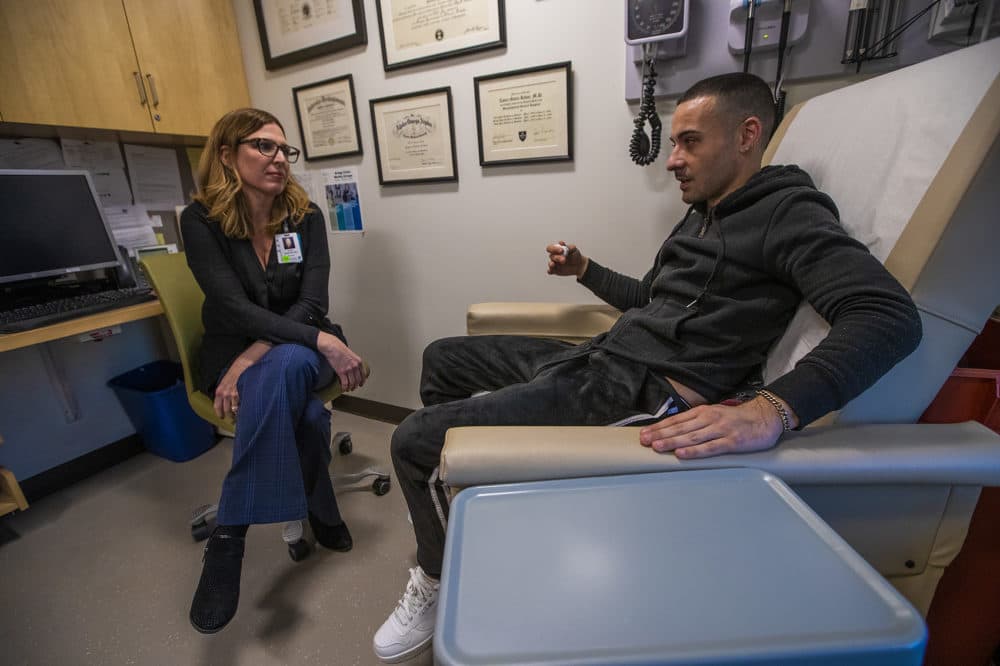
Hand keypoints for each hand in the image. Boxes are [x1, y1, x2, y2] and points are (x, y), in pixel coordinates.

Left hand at [213, 357, 251, 419]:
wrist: (243, 365)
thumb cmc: (235, 371)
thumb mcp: (225, 380)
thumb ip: (224, 390)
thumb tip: (225, 400)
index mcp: (219, 390)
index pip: (217, 406)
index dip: (219, 413)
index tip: (221, 417)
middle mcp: (225, 394)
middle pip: (226, 410)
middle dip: (229, 415)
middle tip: (232, 418)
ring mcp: (234, 394)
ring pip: (235, 409)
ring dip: (237, 413)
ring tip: (240, 415)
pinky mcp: (242, 394)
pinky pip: (242, 405)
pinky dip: (243, 408)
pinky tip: (246, 408)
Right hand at [317, 332, 366, 391]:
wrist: (333, 347)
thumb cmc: (340, 350)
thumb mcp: (351, 355)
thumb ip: (354, 362)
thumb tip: (354, 370)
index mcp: (359, 362)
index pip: (363, 375)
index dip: (362, 381)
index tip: (360, 384)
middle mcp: (355, 366)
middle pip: (358, 380)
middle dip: (355, 386)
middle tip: (353, 388)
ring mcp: (348, 369)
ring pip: (352, 383)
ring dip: (350, 388)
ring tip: (348, 389)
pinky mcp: (341, 372)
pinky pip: (345, 383)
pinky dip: (344, 388)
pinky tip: (343, 388)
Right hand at [546, 241, 587, 277]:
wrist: (578, 265)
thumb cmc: (574, 255)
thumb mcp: (574, 250)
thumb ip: (570, 247)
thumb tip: (565, 245)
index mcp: (556, 249)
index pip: (550, 248)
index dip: (554, 249)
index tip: (561, 251)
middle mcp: (554, 256)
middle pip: (551, 256)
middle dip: (557, 258)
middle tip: (564, 260)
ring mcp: (554, 264)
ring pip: (550, 263)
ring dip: (552, 264)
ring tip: (553, 264)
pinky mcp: (555, 271)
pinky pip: (550, 271)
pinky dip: (550, 271)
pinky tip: (551, 271)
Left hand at [638, 396, 790, 458]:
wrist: (765, 417)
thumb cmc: (738, 418)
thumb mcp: (715, 414)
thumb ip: (697, 422)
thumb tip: (676, 430)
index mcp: (703, 412)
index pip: (676, 420)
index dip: (659, 427)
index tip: (644, 433)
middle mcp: (709, 419)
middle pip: (680, 428)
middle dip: (660, 434)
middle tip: (644, 441)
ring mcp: (720, 430)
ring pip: (692, 437)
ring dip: (673, 442)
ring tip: (657, 447)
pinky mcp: (732, 442)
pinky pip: (710, 447)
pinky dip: (695, 451)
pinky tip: (682, 454)